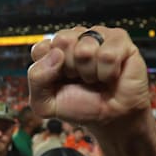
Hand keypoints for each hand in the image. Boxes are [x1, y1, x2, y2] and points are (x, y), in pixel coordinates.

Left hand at [28, 26, 149, 125]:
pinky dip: (108, 73)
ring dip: (90, 73)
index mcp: (53, 50)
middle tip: (79, 79)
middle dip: (70, 69)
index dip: (49, 70)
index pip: (40, 49)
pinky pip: (107, 55)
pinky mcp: (120, 41)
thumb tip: (55, 54)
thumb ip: (36, 79)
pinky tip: (110, 76)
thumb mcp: (46, 104)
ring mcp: (97, 37)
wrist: (112, 118)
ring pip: (85, 49)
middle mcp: (74, 39)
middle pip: (62, 42)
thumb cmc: (81, 106)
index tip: (60, 81)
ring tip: (95, 78)